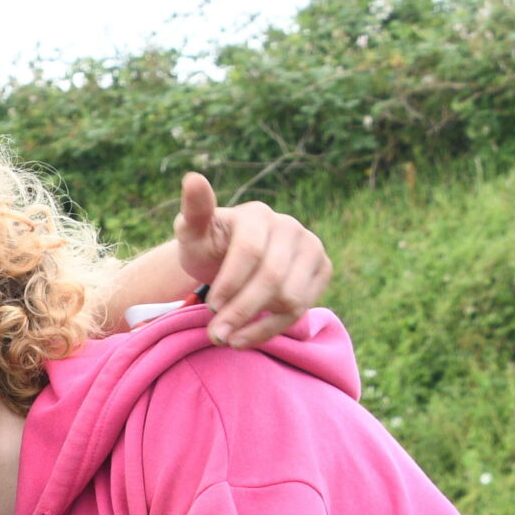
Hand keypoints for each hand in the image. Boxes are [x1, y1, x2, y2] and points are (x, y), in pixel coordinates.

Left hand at [172, 172, 333, 350]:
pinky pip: (303, 309)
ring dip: (255, 324)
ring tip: (227, 336)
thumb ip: (194, 211)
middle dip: (241, 310)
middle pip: (272, 278)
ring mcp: (311, 247)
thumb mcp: (192, 232)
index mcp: (257, 215)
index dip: (231, 283)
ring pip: (291, 298)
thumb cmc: (208, 247)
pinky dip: (272, 329)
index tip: (210, 306)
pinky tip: (246, 336)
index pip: (250, 251)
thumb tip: (192, 178)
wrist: (228, 259)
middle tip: (216, 335)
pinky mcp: (322, 269)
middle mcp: (290, 227)